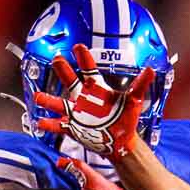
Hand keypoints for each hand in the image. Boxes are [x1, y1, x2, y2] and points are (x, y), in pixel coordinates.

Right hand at [35, 43, 153, 159]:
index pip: (88, 69)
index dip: (83, 58)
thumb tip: (151, 69)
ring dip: (48, 100)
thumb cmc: (126, 120)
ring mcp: (76, 113)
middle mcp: (83, 98)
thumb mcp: (133, 101)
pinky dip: (50, 124)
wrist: (121, 142)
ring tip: (38, 97)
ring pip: (59, 103)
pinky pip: (59, 125)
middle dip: (63, 70)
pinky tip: (41, 122)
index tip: (78, 47)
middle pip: (70, 80)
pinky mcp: (73, 128)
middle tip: (57, 58)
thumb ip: (140, 85)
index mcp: (96, 88)